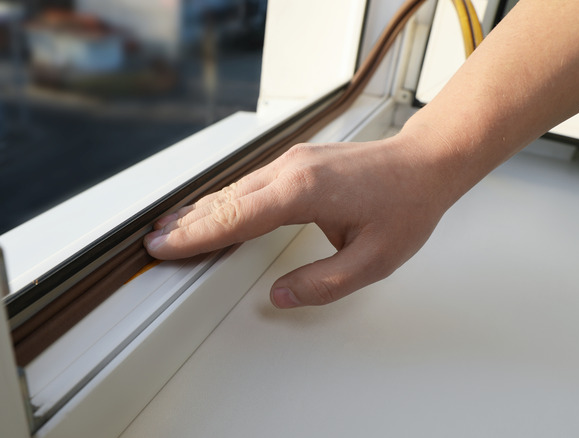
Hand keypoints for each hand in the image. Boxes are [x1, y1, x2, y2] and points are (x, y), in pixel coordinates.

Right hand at [143, 135, 451, 307]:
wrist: (425, 163)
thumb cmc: (405, 205)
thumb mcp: (372, 261)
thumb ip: (322, 283)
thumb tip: (279, 296)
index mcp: (303, 193)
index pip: (235, 219)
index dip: (196, 236)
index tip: (166, 246)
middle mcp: (290, 171)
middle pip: (225, 201)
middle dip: (186, 224)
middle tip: (153, 241)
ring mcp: (291, 162)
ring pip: (233, 189)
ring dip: (200, 209)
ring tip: (170, 225)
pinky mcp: (296, 162)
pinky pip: (248, 183)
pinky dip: (223, 199)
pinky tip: (211, 207)